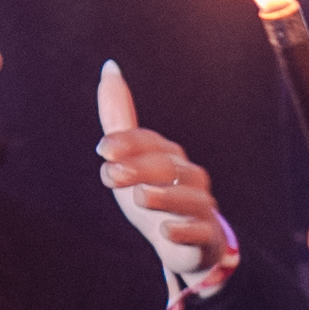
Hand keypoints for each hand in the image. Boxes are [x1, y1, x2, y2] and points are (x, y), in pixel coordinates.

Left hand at [98, 60, 236, 298]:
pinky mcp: (205, 235)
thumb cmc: (154, 196)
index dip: (127, 143)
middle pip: (167, 166)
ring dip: (164, 195)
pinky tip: (165, 231)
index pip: (150, 142)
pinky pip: (199, 230)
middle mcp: (189, 176)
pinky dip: (183, 230)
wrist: (184, 244)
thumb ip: (118, 118)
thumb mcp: (130, 157)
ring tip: (140, 198)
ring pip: (188, 196)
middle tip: (110, 176)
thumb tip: (110, 66)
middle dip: (138, 168)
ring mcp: (200, 206)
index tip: (103, 151)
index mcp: (169, 156)